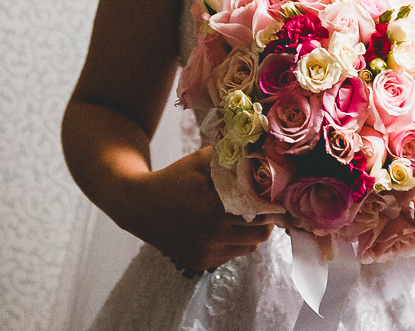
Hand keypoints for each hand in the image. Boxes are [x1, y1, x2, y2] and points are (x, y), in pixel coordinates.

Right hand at [125, 146, 275, 271]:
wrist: (138, 206)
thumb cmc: (173, 179)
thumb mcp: (198, 162)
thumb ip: (228, 158)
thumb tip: (257, 153)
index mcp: (214, 207)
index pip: (261, 210)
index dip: (272, 202)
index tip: (275, 195)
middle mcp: (212, 234)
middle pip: (261, 231)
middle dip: (267, 218)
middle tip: (267, 206)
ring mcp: (207, 251)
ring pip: (250, 246)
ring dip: (253, 231)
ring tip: (249, 216)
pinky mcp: (200, 262)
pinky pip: (233, 254)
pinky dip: (237, 241)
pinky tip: (228, 227)